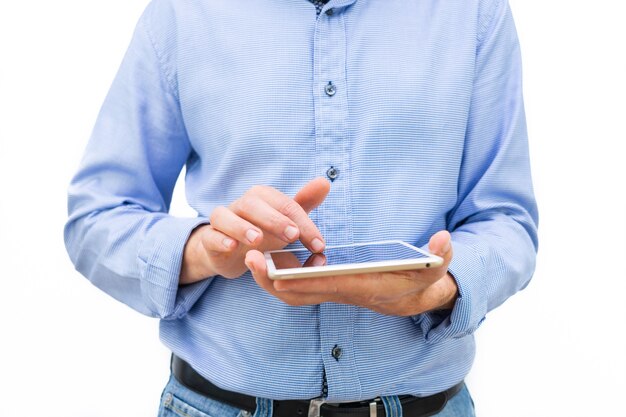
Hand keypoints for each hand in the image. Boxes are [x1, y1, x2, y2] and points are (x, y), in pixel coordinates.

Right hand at [180, 177, 330, 283]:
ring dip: (242, 227)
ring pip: (226, 215)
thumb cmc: (262, 231)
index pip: (285, 205)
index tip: (318, 245)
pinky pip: (210, 235)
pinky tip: (232, 247)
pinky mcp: (209, 238)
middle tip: (292, 235)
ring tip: (258, 239)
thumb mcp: (285, 220)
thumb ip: (304, 203)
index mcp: (262, 197)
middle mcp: (241, 204)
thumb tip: (324, 182)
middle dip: (275, 219)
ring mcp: (223, 220)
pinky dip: (220, 239)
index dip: (304, 224)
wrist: (229, 251)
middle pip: (254, 204)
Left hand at [245, 231, 457, 315]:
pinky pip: (300, 284)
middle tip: (247, 257)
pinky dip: (283, 274)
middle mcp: (341, 292)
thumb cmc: (422, 282)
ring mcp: (334, 290)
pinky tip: (272, 253)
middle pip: (296, 294)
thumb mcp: (435, 270)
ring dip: (271, 277)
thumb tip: (443, 240)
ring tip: (253, 253)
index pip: (319, 286)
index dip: (291, 278)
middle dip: (269, 279)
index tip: (267, 265)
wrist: (417, 298)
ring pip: (294, 292)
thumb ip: (440, 256)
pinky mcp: (332, 284)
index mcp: (359, 286)